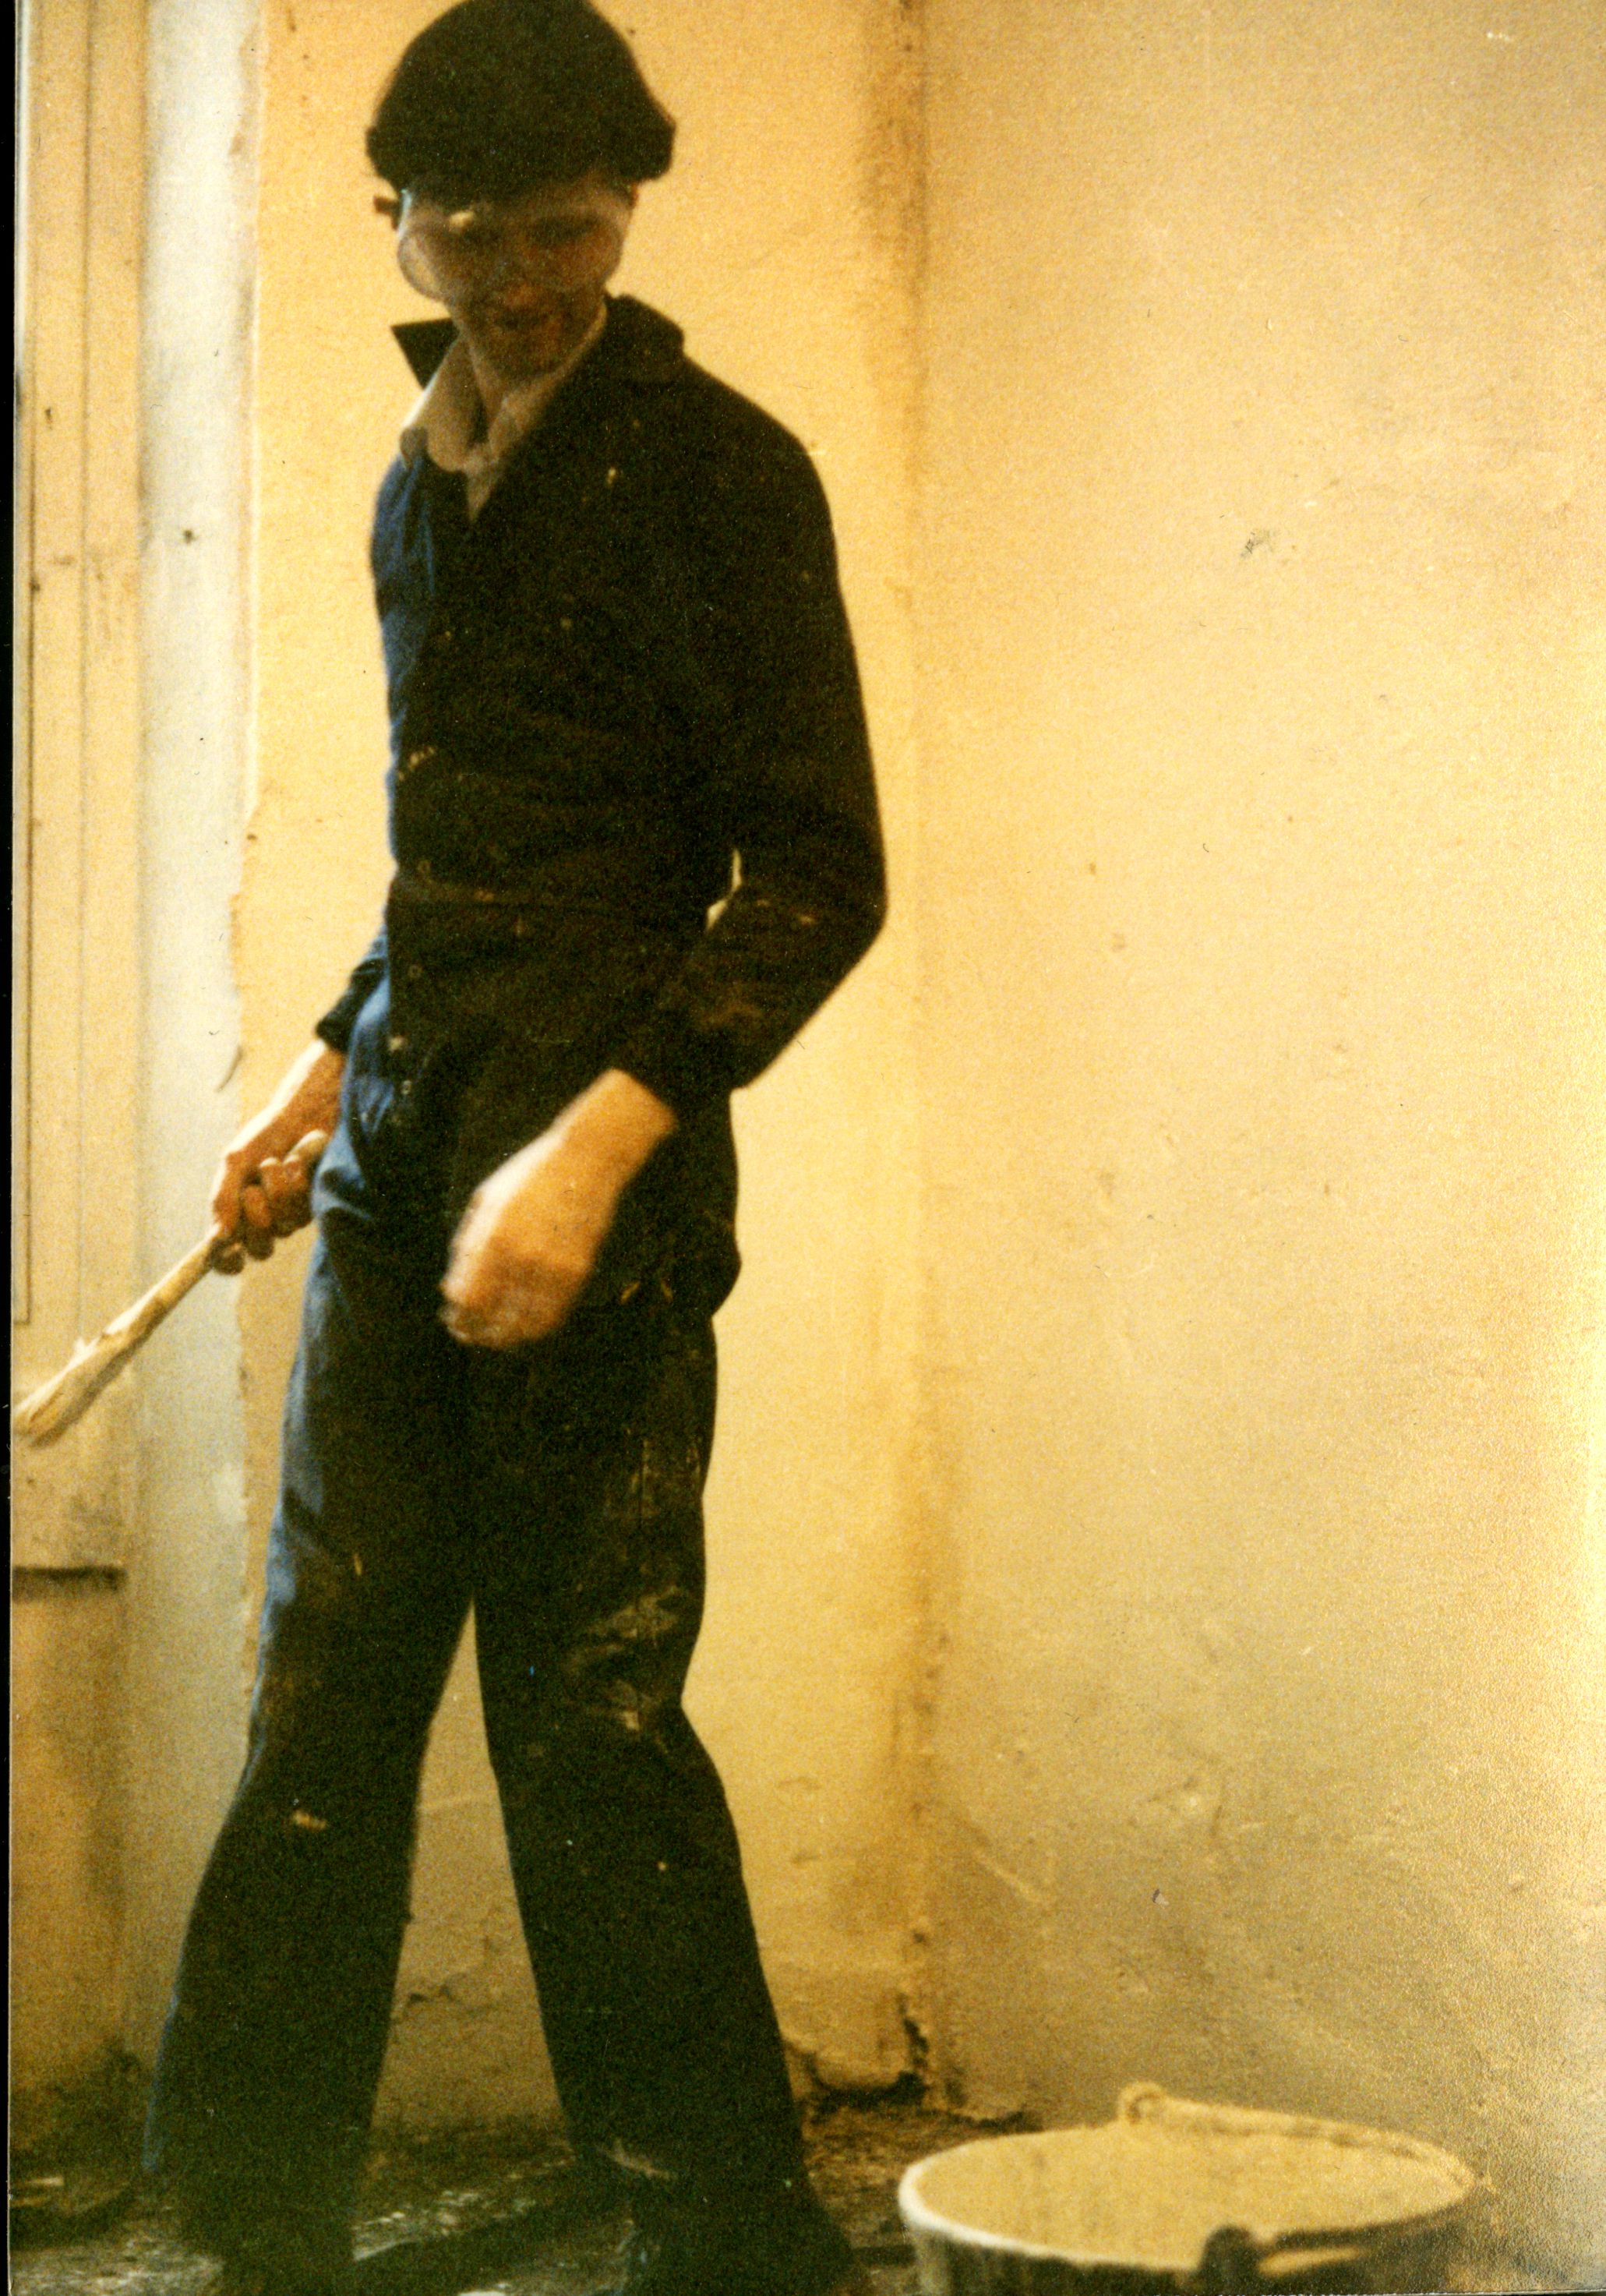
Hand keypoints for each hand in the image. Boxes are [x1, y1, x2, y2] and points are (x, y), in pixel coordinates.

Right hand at [211, 1041, 345, 1272]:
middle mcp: (263, 1223)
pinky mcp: (313, 1205)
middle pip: (260, 1250)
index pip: (228, 1258)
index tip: (229, 1252)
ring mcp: (290, 1216)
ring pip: (282, 1226)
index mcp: (236, 1216)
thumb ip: (223, 1198)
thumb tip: (217, 1237)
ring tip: (274, 1163)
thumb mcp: (235, 1162)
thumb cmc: (263, 1138)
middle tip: (252, 1190)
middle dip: (255, 1218)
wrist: (300, 1115)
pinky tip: (294, 1160)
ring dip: (274, 1189)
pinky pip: (301, 1208)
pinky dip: (293, 1180)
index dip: (227, 1263)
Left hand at [442, 1070, 676, 1347]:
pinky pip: (553, 1315)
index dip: (458, 1315)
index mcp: (492, 1236)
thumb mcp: (486, 1200)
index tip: (454, 1318)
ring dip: (505, 1336)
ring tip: (496, 1337)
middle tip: (469, 1334)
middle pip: (492, 1317)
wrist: (585, 1159)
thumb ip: (467, 1244)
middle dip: (476, 1331)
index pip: (467, 1298)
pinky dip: (535, 1327)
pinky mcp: (577, 1270)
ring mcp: (552, 1265)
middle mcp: (521, 1255)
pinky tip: (525, 1325)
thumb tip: (450, 1288)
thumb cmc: (529, 1175)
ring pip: (523, 1325)